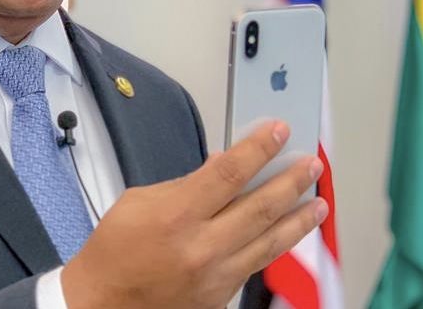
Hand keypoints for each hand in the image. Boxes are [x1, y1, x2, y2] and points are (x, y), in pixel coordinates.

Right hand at [60, 120, 326, 308]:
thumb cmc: (115, 249)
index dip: (259, 148)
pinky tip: (289, 231)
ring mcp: (216, 275)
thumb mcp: (140, 201)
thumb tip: (222, 165)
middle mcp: (202, 246)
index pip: (229, 172)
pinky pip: (257, 264)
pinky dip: (277, 245)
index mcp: (178, 215)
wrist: (104, 303)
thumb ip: (185, 183)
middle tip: (310, 163)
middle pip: (260, 206)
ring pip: (271, 241)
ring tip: (318, 201)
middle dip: (291, 181)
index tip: (279, 130)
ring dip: (298, 218)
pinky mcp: (222, 296)